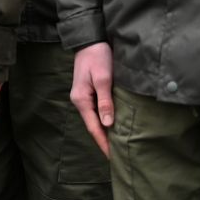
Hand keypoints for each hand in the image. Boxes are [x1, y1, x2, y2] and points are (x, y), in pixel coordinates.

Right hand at [70, 43, 114, 157]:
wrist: (90, 40)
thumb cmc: (97, 57)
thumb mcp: (103, 78)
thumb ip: (105, 101)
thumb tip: (108, 124)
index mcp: (81, 100)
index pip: (94, 128)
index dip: (104, 144)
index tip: (114, 159)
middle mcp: (80, 101)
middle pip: (94, 126)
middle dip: (105, 141)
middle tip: (120, 157)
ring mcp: (84, 96)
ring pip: (96, 119)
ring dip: (106, 132)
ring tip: (119, 146)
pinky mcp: (89, 91)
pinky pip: (97, 111)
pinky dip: (105, 121)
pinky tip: (114, 126)